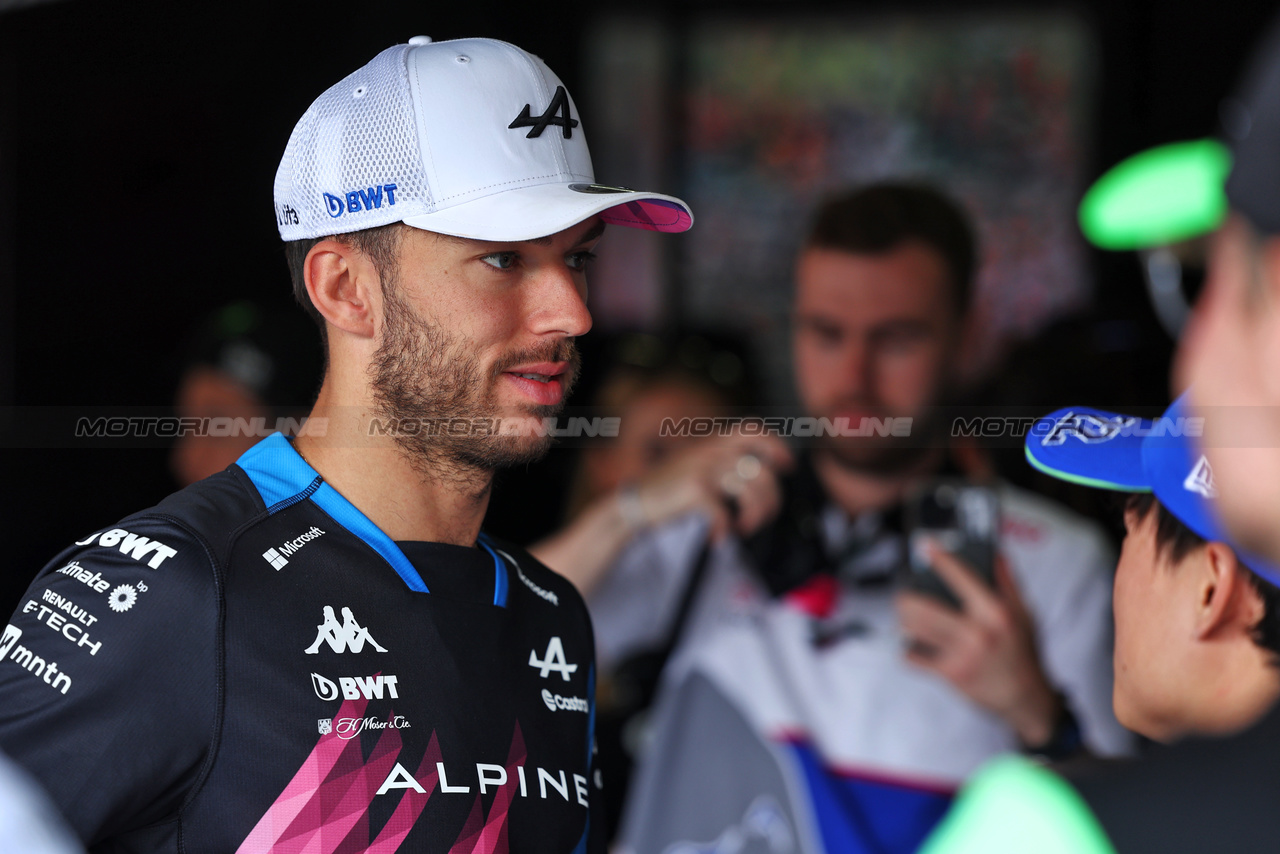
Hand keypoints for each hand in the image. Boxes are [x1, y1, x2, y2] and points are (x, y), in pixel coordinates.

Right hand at [627, 433, 793, 540]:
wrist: (635, 503)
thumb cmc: (669, 489)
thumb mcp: (696, 464)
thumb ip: (722, 462)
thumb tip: (759, 476)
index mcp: (713, 443)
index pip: (752, 430)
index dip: (776, 446)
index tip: (787, 466)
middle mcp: (710, 451)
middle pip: (761, 470)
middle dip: (771, 499)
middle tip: (762, 517)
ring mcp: (703, 469)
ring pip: (749, 490)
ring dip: (754, 515)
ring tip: (743, 528)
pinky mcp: (694, 490)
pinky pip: (724, 512)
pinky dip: (725, 530)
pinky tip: (718, 538)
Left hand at [895, 543, 1060, 746]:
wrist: (1025, 698)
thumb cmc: (1022, 653)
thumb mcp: (1024, 614)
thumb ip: (1008, 582)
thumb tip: (995, 553)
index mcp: (995, 613)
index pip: (962, 577)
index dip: (940, 558)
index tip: (926, 545)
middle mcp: (977, 632)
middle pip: (924, 605)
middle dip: (907, 597)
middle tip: (904, 594)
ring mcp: (961, 654)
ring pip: (914, 629)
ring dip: (904, 620)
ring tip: (907, 616)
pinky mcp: (950, 674)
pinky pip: (914, 657)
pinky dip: (909, 649)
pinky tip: (914, 643)